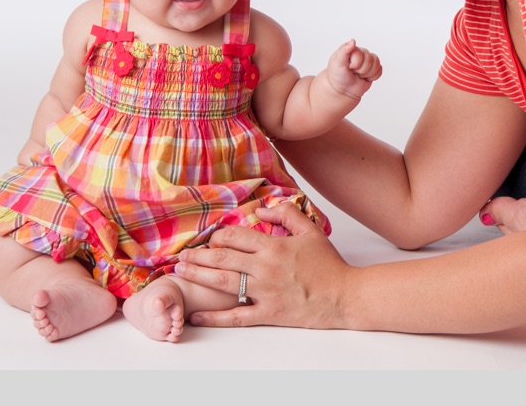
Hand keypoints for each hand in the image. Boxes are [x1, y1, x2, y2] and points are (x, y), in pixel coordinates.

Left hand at [175, 202, 351, 328]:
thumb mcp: (312, 231)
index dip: (219, 235)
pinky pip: (235, 316)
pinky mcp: (267, 314)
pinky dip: (213, 317)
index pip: (236, 236)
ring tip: (181, 272)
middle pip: (223, 258)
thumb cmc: (329, 264)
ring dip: (199, 276)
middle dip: (199, 256)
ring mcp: (264, 292)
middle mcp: (265, 268)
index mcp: (274, 247)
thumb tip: (263, 208)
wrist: (344, 295)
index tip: (212, 238)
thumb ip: (288, 214)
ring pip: (223, 283)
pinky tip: (197, 316)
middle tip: (182, 256)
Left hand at [326, 39, 382, 99]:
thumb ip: (344, 50)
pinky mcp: (373, 69)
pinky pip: (379, 71)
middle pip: (370, 60)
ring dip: (366, 74)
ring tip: (358, 75)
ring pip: (376, 65)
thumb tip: (353, 41)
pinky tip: (364, 78)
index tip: (348, 67)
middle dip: (361, 70)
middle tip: (353, 72)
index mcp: (353, 49)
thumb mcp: (337, 62)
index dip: (355, 64)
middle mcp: (362, 53)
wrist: (342, 89)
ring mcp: (368, 61)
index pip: (362, 55)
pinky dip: (372, 77)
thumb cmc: (338, 75)